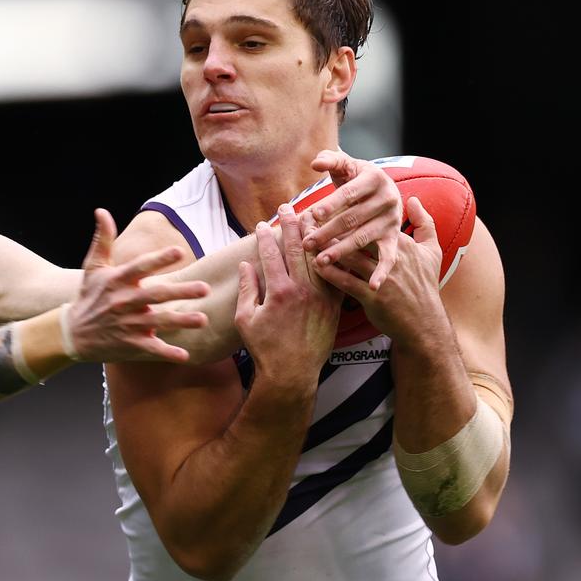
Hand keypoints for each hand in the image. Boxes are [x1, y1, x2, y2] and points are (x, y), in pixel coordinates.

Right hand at [66, 209, 209, 362]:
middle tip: (205, 288)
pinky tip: (184, 355)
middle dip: (180, 292)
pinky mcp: (129, 345)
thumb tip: (102, 211)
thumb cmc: (88, 296)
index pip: (140, 267)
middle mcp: (123, 302)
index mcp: (117, 281)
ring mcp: (127, 325)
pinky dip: (166, 353)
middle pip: (155, 295)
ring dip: (180, 321)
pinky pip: (151, 349)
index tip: (179, 251)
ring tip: (202, 319)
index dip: (159, 259)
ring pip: (158, 322)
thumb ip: (102, 239)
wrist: (73, 333)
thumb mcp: (92, 267)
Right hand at [236, 205, 341, 385]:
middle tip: (287, 208)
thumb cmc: (264, 348)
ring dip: (314, 235)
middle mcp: (302, 290)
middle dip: (291, 225)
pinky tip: (332, 244)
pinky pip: (335, 275)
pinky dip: (333, 258)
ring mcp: (321, 297)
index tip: (262, 223)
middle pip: (298, 248)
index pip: (270, 254)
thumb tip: (246, 264)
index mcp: (278, 291)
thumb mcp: (245, 318)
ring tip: (312, 216)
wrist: (292, 373)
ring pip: (319, 257)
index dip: (265, 236)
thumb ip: (247, 288)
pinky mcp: (334, 306)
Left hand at [304, 149, 401, 289]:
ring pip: (363, 238)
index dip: (331, 203)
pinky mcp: (394, 238)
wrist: (385, 191)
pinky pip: (389, 257)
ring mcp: (392, 221)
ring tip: (320, 261)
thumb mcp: (347, 166)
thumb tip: (316, 162)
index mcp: (375, 178)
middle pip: (353, 218)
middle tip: (306, 244)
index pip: (349, 193)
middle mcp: (388, 199)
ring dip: (342, 251)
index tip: (313, 215)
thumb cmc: (356, 178)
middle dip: (328, 232)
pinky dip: (382, 272)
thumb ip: (331, 161)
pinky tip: (373, 286)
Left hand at [313, 197, 445, 343]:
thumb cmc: (425, 285)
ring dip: (327, 250)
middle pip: (358, 236)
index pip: (371, 222)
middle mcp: (392, 257)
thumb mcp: (432, 252)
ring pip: (351, 258)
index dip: (350, 213)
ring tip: (308, 242)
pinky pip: (348, 282)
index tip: (330, 206)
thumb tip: (414, 199)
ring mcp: (382, 277)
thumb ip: (424, 223)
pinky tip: (315, 267)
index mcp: (401, 243)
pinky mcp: (374, 297)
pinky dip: (331, 274)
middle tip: (309, 221)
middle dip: (332, 229)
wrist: (425, 323)